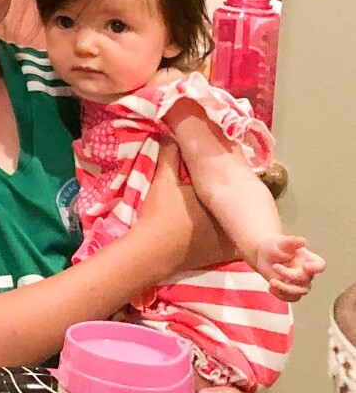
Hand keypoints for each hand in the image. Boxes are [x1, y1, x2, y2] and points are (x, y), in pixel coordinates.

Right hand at [134, 144, 231, 276]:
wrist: (153, 250)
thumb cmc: (162, 214)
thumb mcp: (163, 181)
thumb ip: (169, 157)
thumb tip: (170, 136)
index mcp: (224, 201)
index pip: (235, 187)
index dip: (231, 182)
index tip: (226, 176)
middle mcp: (234, 221)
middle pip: (238, 206)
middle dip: (233, 200)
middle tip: (225, 191)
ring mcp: (231, 242)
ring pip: (238, 225)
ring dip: (232, 218)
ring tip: (224, 208)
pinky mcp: (224, 257)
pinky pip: (233, 241)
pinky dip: (228, 234)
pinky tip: (219, 228)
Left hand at [251, 235, 325, 302]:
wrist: (263, 255)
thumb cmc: (275, 246)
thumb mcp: (281, 242)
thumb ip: (292, 241)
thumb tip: (302, 241)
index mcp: (308, 260)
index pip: (320, 265)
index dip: (316, 268)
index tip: (305, 267)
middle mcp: (307, 273)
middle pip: (305, 280)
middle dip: (290, 275)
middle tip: (275, 266)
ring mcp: (299, 283)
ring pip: (300, 292)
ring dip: (286, 289)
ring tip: (271, 282)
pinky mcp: (290, 291)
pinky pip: (291, 298)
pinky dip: (281, 295)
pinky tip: (270, 288)